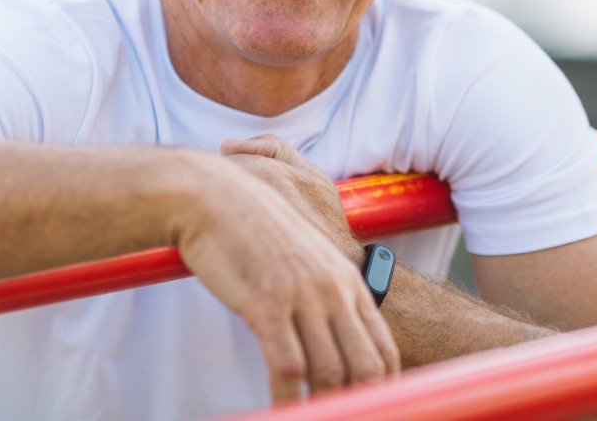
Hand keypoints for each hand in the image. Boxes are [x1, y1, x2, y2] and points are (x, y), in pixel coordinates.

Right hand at [172, 153, 399, 402]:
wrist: (214, 197)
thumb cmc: (251, 227)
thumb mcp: (301, 255)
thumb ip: (320, 292)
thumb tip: (325, 336)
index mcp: (345, 279)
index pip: (382, 349)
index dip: (382, 388)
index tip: (370, 407)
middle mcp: (332, 290)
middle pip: (364, 367)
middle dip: (360, 403)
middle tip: (345, 416)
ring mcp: (302, 297)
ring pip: (329, 373)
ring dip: (323, 406)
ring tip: (310, 418)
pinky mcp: (268, 304)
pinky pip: (287, 368)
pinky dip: (287, 399)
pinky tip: (281, 411)